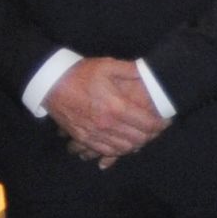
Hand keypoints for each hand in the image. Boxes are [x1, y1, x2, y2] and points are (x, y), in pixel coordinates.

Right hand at [49, 57, 168, 165]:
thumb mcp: (108, 66)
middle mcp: (106, 124)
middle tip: (156, 129)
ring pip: (123, 148)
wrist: (51, 84)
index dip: (160, 124)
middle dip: (151, 135)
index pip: (147, 124)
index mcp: (115, 107)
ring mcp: (93, 134)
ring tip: (143, 135)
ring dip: (136, 144)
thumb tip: (150, 72)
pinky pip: (106, 151)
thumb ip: (132, 71)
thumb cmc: (81, 73)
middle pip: (138, 139)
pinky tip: (124, 142)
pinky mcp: (83, 138)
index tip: (166, 120)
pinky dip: (118, 150)